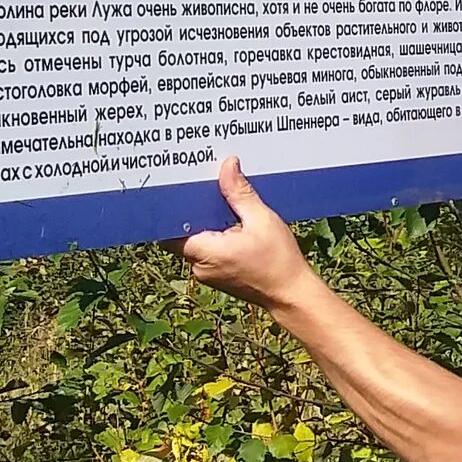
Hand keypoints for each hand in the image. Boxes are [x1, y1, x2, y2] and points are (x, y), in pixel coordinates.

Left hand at [180, 157, 317, 310]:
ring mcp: (207, 273)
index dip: (171, 211)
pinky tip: (232, 225)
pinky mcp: (217, 275)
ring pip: (195, 242)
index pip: (169, 230)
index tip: (179, 191)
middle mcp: (199, 265)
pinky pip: (207, 251)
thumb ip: (240, 193)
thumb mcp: (262, 220)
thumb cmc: (280, 261)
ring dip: (205, 225)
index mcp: (205, 252)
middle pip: (181, 234)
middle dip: (192, 213)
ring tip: (221, 205)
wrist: (292, 295)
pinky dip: (215, 237)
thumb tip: (227, 166)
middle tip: (203, 190)